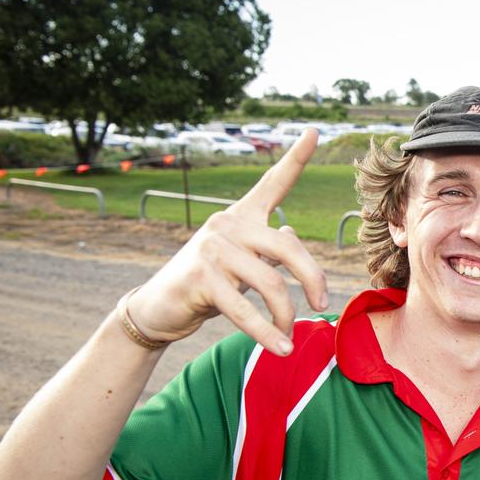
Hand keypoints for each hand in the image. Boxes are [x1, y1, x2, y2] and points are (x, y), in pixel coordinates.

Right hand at [127, 129, 327, 355]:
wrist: (158, 308)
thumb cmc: (207, 284)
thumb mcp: (240, 261)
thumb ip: (267, 246)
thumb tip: (292, 233)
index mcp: (242, 216)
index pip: (273, 183)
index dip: (296, 158)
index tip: (316, 131)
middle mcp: (228, 224)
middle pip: (289, 248)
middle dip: (313, 280)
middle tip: (321, 305)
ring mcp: (213, 249)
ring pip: (272, 284)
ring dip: (285, 316)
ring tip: (287, 335)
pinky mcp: (202, 278)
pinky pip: (246, 309)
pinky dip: (268, 333)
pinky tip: (282, 348)